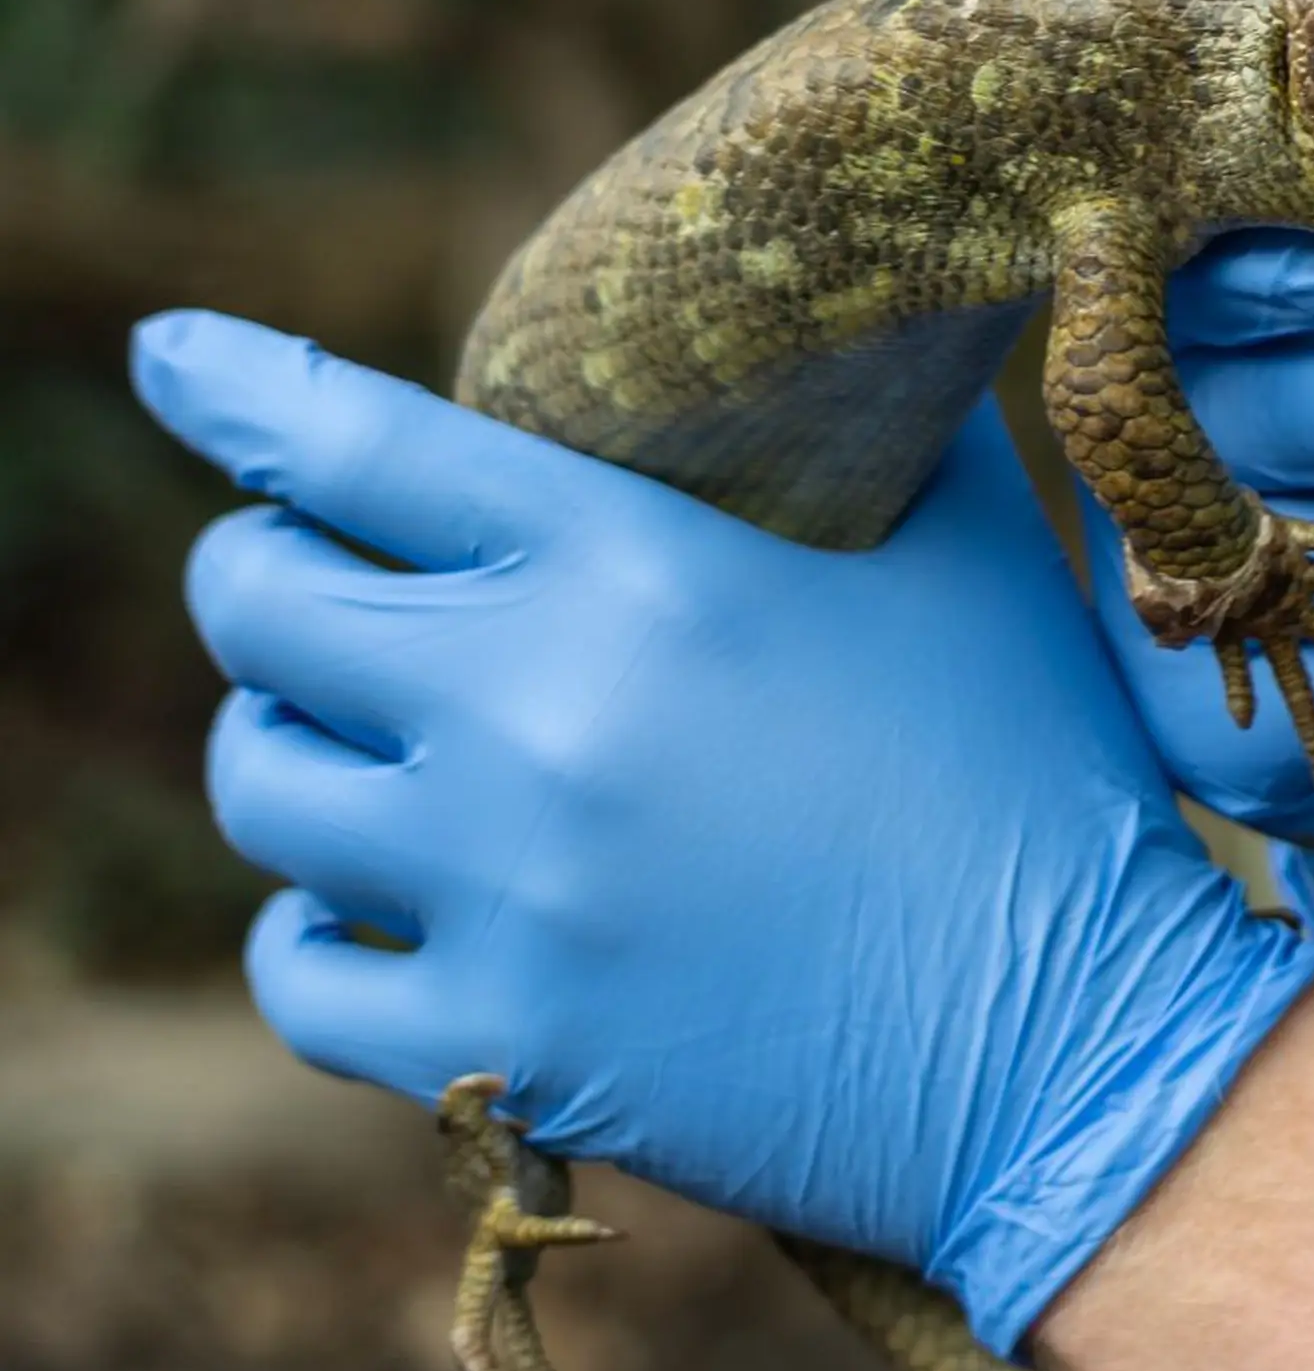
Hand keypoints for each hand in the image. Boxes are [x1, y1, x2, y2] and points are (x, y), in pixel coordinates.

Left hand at [133, 309, 1313, 1353]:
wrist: (1081, 1043)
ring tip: (371, 745)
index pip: (358, 444)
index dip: (239, 385)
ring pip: (265, 785)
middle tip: (330, 585)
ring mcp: (501, 894)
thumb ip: (878, 429)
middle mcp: (535, 719)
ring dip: (300, 747)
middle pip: (257, 608)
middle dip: (272, 574)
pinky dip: (317, 930)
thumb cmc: (1041, 771)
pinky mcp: (499, 1045)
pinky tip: (375, 909)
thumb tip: (843, 325)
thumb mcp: (973, 558)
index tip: (177, 356)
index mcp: (641, 573)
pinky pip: (297, 973)